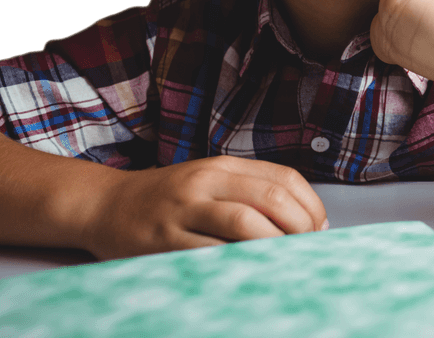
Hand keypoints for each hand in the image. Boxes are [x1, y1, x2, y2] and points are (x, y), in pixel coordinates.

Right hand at [83, 156, 327, 260]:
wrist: (104, 206)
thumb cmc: (169, 200)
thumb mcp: (211, 182)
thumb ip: (253, 194)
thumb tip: (310, 225)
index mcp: (224, 166)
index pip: (285, 178)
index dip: (311, 207)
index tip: (320, 232)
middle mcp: (206, 181)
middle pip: (271, 198)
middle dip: (300, 228)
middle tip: (307, 252)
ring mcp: (184, 209)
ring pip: (245, 224)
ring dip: (275, 247)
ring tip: (286, 265)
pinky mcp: (164, 240)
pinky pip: (211, 255)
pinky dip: (239, 266)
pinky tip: (251, 276)